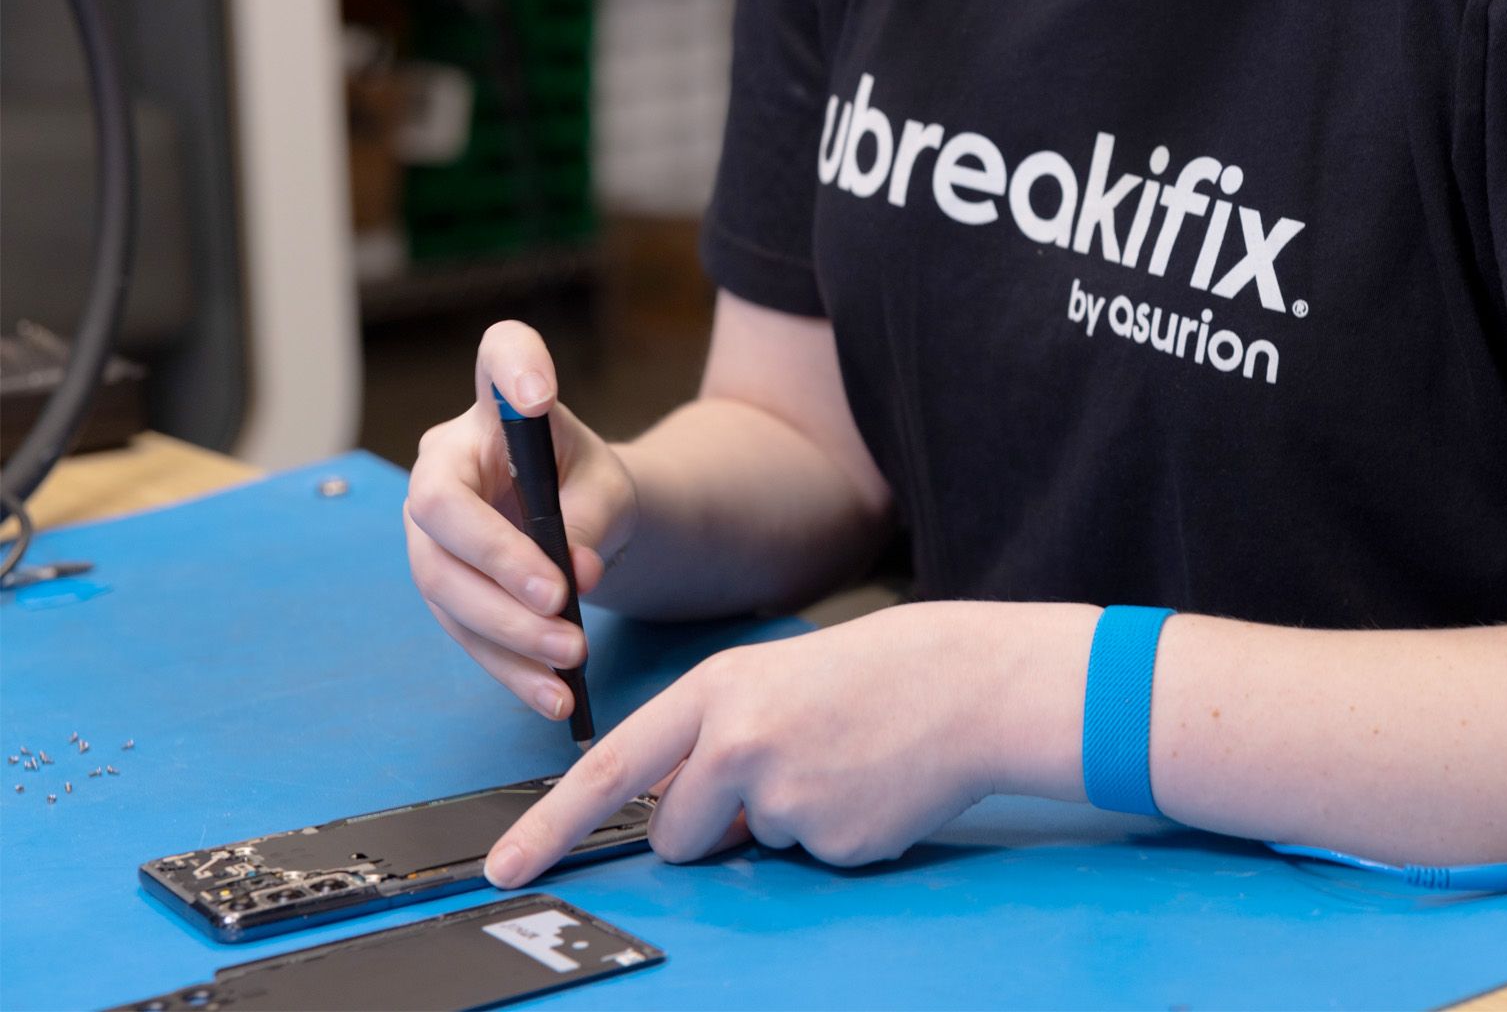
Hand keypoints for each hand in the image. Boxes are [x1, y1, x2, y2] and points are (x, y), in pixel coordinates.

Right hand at [404, 320, 639, 722]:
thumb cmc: (587, 487)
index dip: (512, 366)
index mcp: (492, 413)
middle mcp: (444, 464)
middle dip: (499, 564)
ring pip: (446, 586)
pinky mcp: (441, 590)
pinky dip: (510, 669)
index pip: (498, 358)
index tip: (536, 391)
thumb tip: (577, 573)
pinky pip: (464, 633)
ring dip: (507, 631)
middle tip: (559, 600)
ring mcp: (429, 532)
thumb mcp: (609, 487)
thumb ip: (594, 516)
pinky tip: (552, 696)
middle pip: (445, 513)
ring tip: (568, 660)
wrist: (577, 527)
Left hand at [482, 601, 1094, 884]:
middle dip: (707, 829)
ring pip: (750, 845)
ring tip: (842, 764)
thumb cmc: (878, 674)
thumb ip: (715, 737)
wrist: (971, 684)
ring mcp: (785, 796)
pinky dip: (835, 834)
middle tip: (780, 774)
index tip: (505, 864)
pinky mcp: (831, 841)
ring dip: (783, 823)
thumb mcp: (776, 680)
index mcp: (718, 691)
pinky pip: (808, 859)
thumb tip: (687, 816)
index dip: (550, 823)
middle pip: (675, 830)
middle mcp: (738, 742)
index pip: (611, 767)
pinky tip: (871, 786)